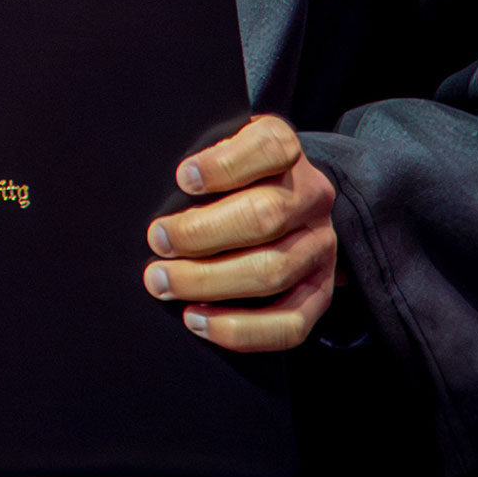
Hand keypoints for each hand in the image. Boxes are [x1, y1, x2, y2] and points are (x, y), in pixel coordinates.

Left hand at [142, 115, 337, 351]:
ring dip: (210, 282)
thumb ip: (202, 160)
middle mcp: (311, 196)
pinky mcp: (319, 290)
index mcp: (285, 149)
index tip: (183, 178)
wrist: (287, 199)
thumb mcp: (221, 148)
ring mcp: (319, 245)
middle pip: (265, 216)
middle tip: (158, 241)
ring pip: (274, 271)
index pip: (269, 148)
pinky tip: (198, 320)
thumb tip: (159, 192)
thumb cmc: (233, 173)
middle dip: (201, 233)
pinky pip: (290, 323)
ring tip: (164, 282)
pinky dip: (241, 329)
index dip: (226, 164)